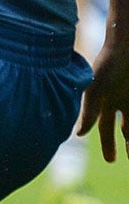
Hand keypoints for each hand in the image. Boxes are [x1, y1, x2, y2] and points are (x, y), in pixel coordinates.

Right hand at [80, 35, 128, 160]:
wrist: (126, 43)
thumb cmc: (109, 63)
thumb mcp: (97, 89)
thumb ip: (89, 111)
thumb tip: (79, 135)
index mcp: (107, 102)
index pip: (106, 129)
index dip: (108, 145)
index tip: (111, 161)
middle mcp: (122, 101)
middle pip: (125, 129)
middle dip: (128, 144)